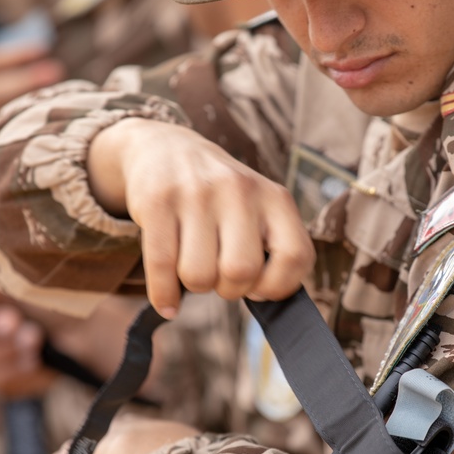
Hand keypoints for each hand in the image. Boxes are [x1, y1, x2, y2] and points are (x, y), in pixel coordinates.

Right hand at [88, 119, 315, 317]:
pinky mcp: (158, 201)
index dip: (279, 285)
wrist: (166, 149)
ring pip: (199, 275)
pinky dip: (164, 295)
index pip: (295, 256)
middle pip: (240, 272)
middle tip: (221, 277)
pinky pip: (161, 267)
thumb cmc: (221, 199)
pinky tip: (168, 302)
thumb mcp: (259, 210)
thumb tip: (270, 304)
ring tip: (195, 267)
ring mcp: (196, 193)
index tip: (260, 287)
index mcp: (275, 197)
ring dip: (196, 286)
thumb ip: (273, 250)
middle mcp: (239, 190)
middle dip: (230, 290)